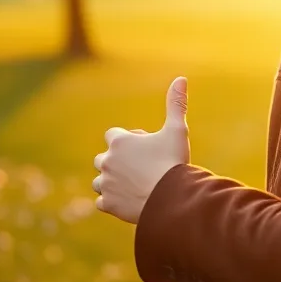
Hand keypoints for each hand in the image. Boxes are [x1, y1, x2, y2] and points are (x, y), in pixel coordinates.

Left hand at [92, 76, 189, 223]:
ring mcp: (106, 183)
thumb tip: (181, 78)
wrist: (171, 198)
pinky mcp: (108, 204)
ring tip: (132, 185)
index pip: (113, 135)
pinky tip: (127, 200)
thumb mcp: (177, 130)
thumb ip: (176, 104)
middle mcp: (107, 161)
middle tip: (140, 168)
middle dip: (117, 161)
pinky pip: (101, 201)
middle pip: (103, 158)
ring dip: (110, 182)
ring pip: (99, 180)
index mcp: (119, 141)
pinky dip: (111, 201)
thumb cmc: (173, 161)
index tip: (145, 147)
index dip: (129, 140)